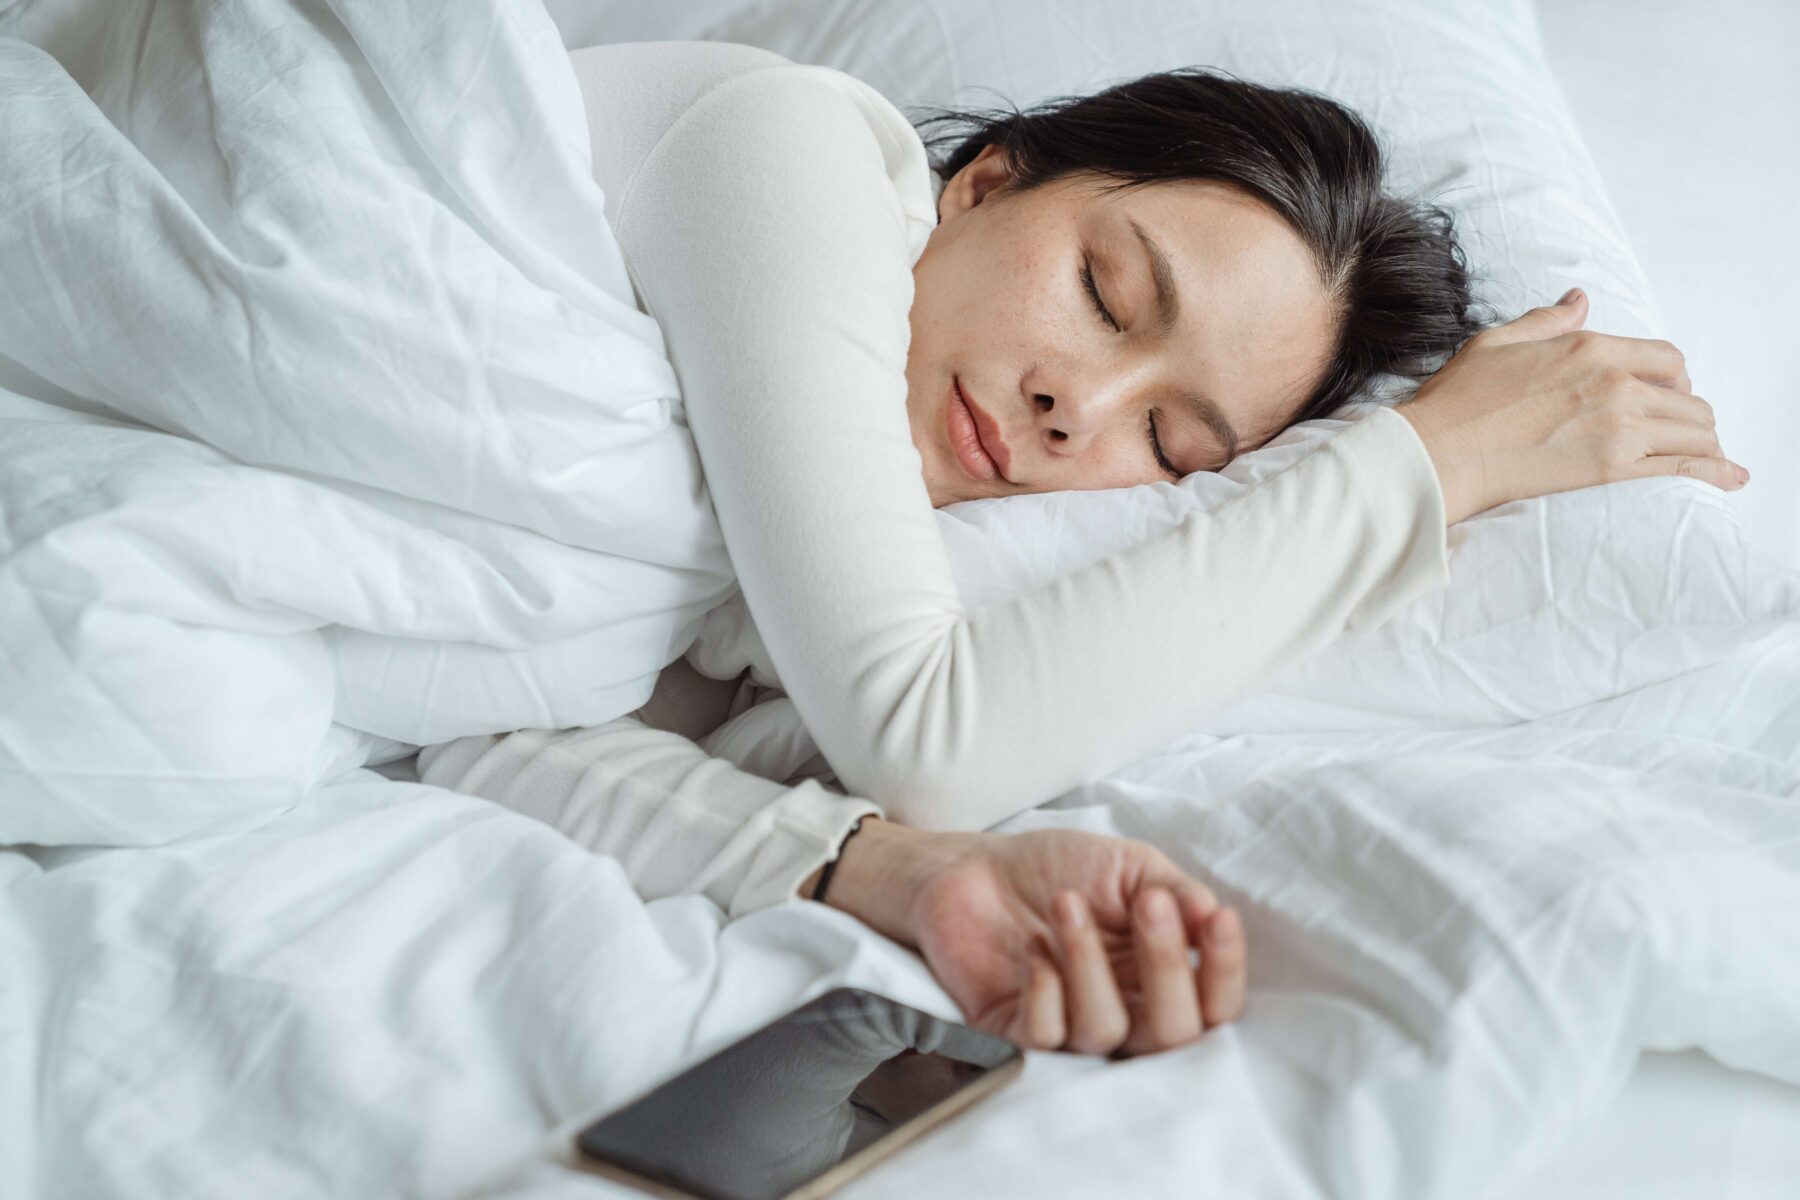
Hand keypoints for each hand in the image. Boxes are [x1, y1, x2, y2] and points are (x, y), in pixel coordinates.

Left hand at [814, 818, 1246, 1056]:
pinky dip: (1044, 992)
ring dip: (1090, 963)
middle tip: (1146, 904)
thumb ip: (1177, 892)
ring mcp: (1071, 1027)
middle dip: (1167, 966)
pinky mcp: (1016, 1033)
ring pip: (1106, 1032)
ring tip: (1066, 903)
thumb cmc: (1056, 868)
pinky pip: (1046, 1038)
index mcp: (1159, 977)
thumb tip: (1213, 917)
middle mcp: (1124, 1011)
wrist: (972, 867)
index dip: (1224, 971)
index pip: (1213, 1004)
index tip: (1216, 919)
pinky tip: (1034, 949)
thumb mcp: (1129, 867)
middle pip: (1172, 1034)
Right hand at [1395, 287, 1747, 524]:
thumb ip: (1546, 322)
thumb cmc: (1458, 400)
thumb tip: (1579, 302)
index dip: (1675, 377)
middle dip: (1689, 413)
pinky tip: (1731, 477)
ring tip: (1706, 456)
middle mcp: (1616, 381)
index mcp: (1590, 347)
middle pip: (1687, 396)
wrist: (1441, 452)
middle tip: (1679, 430)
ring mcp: (1619, 425)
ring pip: (1693, 430)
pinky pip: (1682, 466)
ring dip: (1703, 443)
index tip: (1669, 392)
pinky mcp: (1612, 468)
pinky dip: (1714, 471)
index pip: (1666, 358)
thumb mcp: (1498, 342)